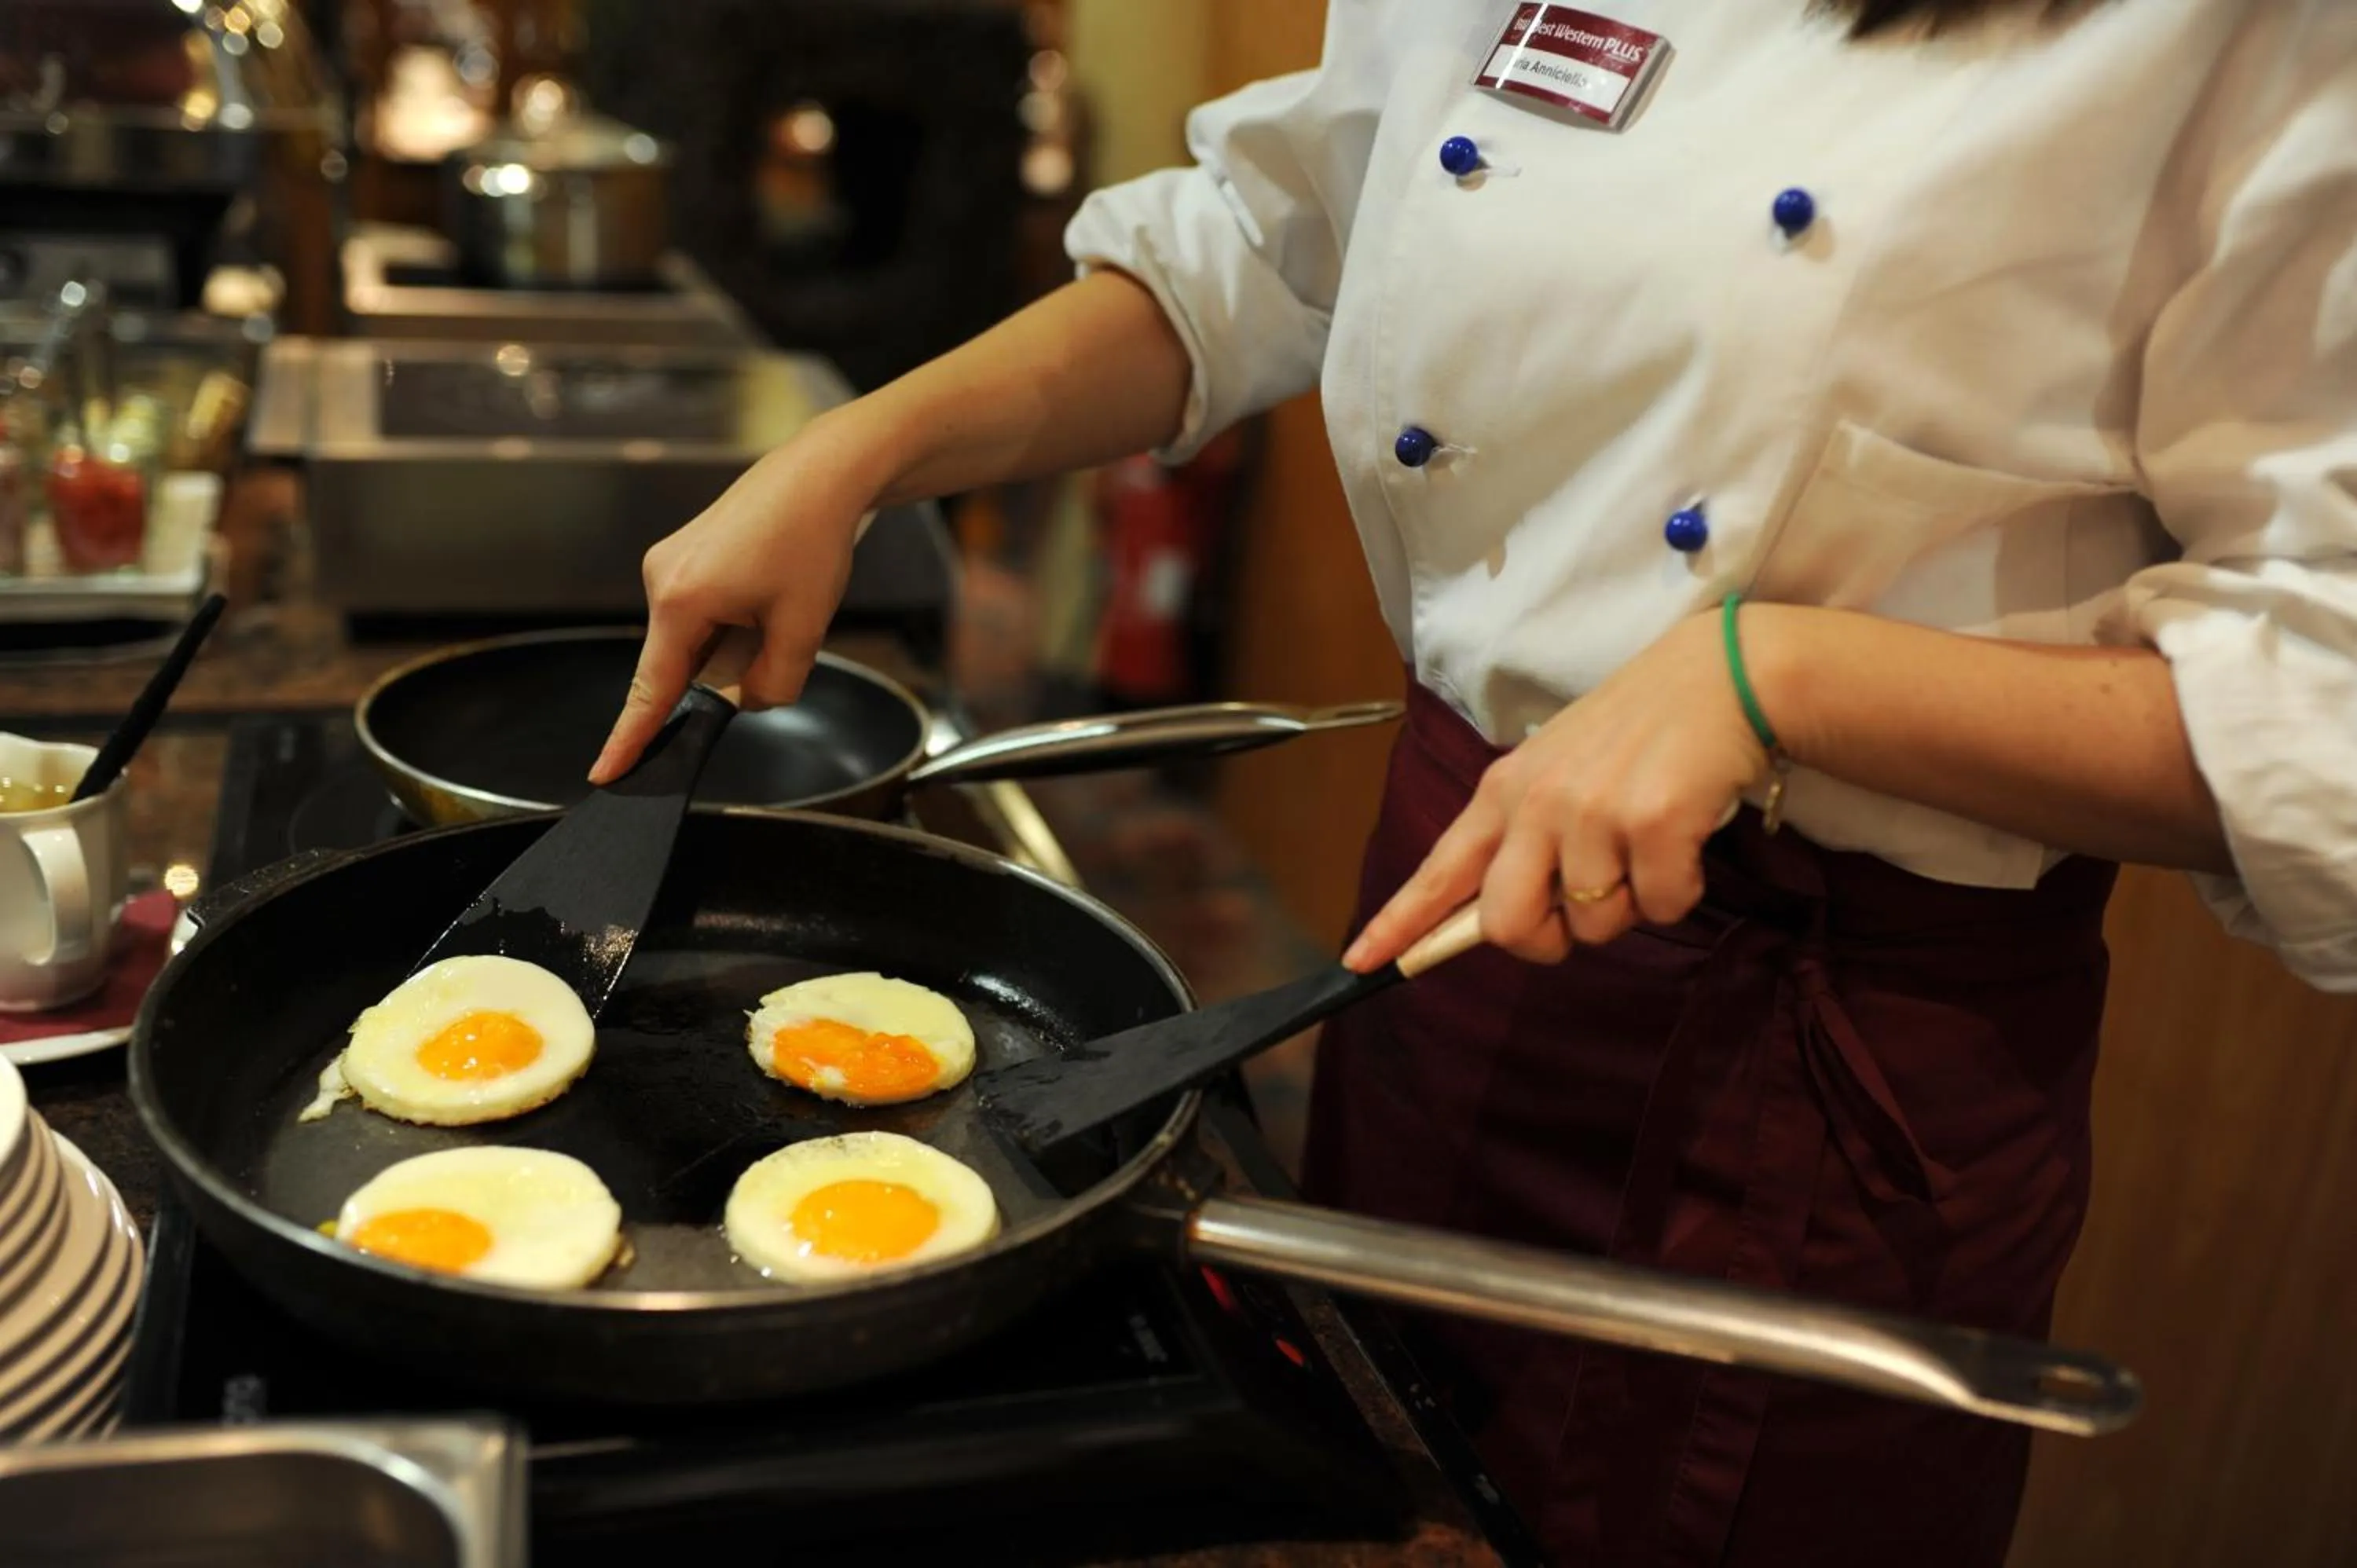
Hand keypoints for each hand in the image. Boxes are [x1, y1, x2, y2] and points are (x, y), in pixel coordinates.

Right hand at [589, 410, 890, 783]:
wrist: (820, 475)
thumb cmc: (811, 540)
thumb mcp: (803, 628)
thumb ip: (772, 684)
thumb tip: (747, 699)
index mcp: (681, 600)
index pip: (652, 689)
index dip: (631, 738)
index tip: (605, 773)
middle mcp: (661, 579)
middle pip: (683, 663)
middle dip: (727, 669)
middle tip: (779, 630)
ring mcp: (668, 565)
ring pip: (696, 638)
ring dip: (735, 640)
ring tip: (780, 597)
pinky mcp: (683, 556)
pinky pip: (700, 612)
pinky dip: (732, 619)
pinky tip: (768, 589)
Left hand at [1342, 610, 1772, 969]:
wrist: (1721, 677)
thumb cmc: (1636, 731)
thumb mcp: (1557, 769)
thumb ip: (1523, 836)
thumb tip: (1502, 919)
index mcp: (1503, 791)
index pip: (1438, 869)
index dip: (1399, 924)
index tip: (1360, 963)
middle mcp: (1536, 802)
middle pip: (1507, 925)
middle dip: (1545, 943)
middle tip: (1578, 918)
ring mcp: (1592, 812)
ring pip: (1594, 927)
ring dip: (1628, 906)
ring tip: (1646, 845)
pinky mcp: (1653, 823)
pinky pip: (1660, 907)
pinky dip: (1678, 892)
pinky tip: (1684, 842)